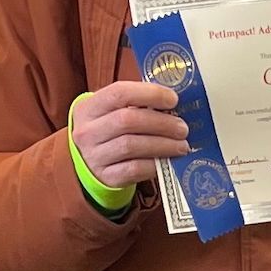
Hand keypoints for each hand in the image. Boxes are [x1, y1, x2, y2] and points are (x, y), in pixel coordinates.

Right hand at [70, 81, 189, 187]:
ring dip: (163, 144)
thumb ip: (136, 103)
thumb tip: (173, 102)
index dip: (150, 94)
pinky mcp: (106, 177)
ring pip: (132, 146)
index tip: (173, 99)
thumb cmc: (107, 131)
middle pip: (128, 120)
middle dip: (161, 123)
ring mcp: (95, 156)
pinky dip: (155, 164)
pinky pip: (134, 169)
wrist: (87, 163)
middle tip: (182, 128)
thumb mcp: (110, 112)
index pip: (119, 93)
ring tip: (181, 145)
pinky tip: (168, 160)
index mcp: (89, 107)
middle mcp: (87, 131)